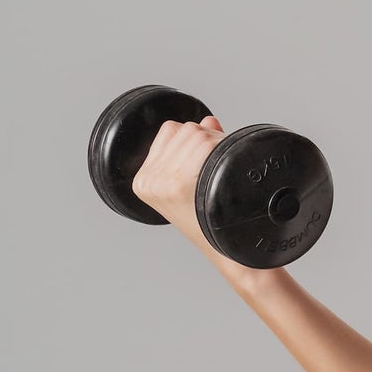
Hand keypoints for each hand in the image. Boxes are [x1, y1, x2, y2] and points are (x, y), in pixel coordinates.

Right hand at [130, 114, 224, 249]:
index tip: (205, 161)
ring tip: (222, 173)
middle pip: (186, 129)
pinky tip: (223, 174)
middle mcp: (149, 179)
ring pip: (198, 133)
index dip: (195, 139)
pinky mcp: (181, 184)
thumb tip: (209, 121)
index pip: (170, 130)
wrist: (228, 251)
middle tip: (219, 168)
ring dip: (218, 145)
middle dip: (209, 140)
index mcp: (143, 179)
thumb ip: (194, 148)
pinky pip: (206, 144)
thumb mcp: (193, 183)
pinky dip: (222, 150)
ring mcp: (164, 181)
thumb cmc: (215, 220)